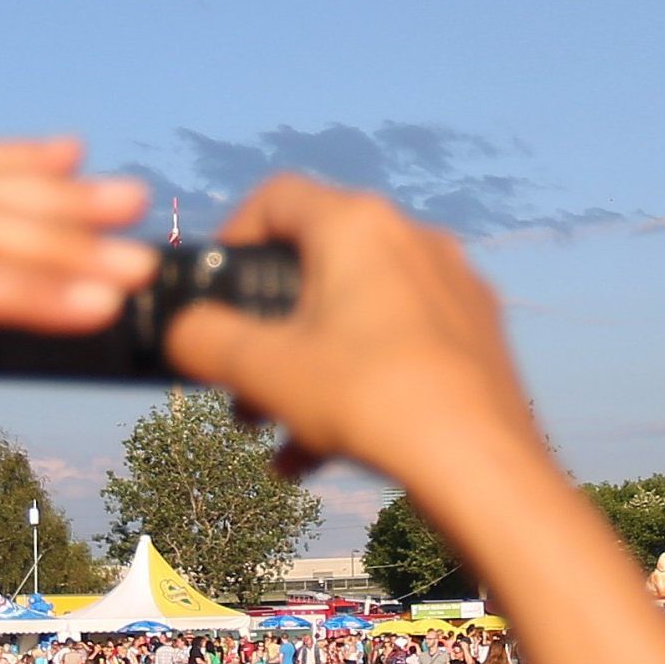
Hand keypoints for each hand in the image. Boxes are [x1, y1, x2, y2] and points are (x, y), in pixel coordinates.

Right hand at [157, 175, 532, 488]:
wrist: (481, 465)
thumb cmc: (368, 399)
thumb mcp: (263, 370)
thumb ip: (204, 339)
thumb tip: (182, 329)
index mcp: (357, 225)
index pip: (276, 198)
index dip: (232, 236)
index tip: (214, 292)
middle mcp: (411, 239)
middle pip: (318, 267)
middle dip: (268, 328)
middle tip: (239, 381)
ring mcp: (452, 285)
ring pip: (357, 315)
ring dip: (305, 366)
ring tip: (274, 427)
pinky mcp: (478, 333)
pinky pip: (399, 345)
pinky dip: (355, 384)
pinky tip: (320, 452)